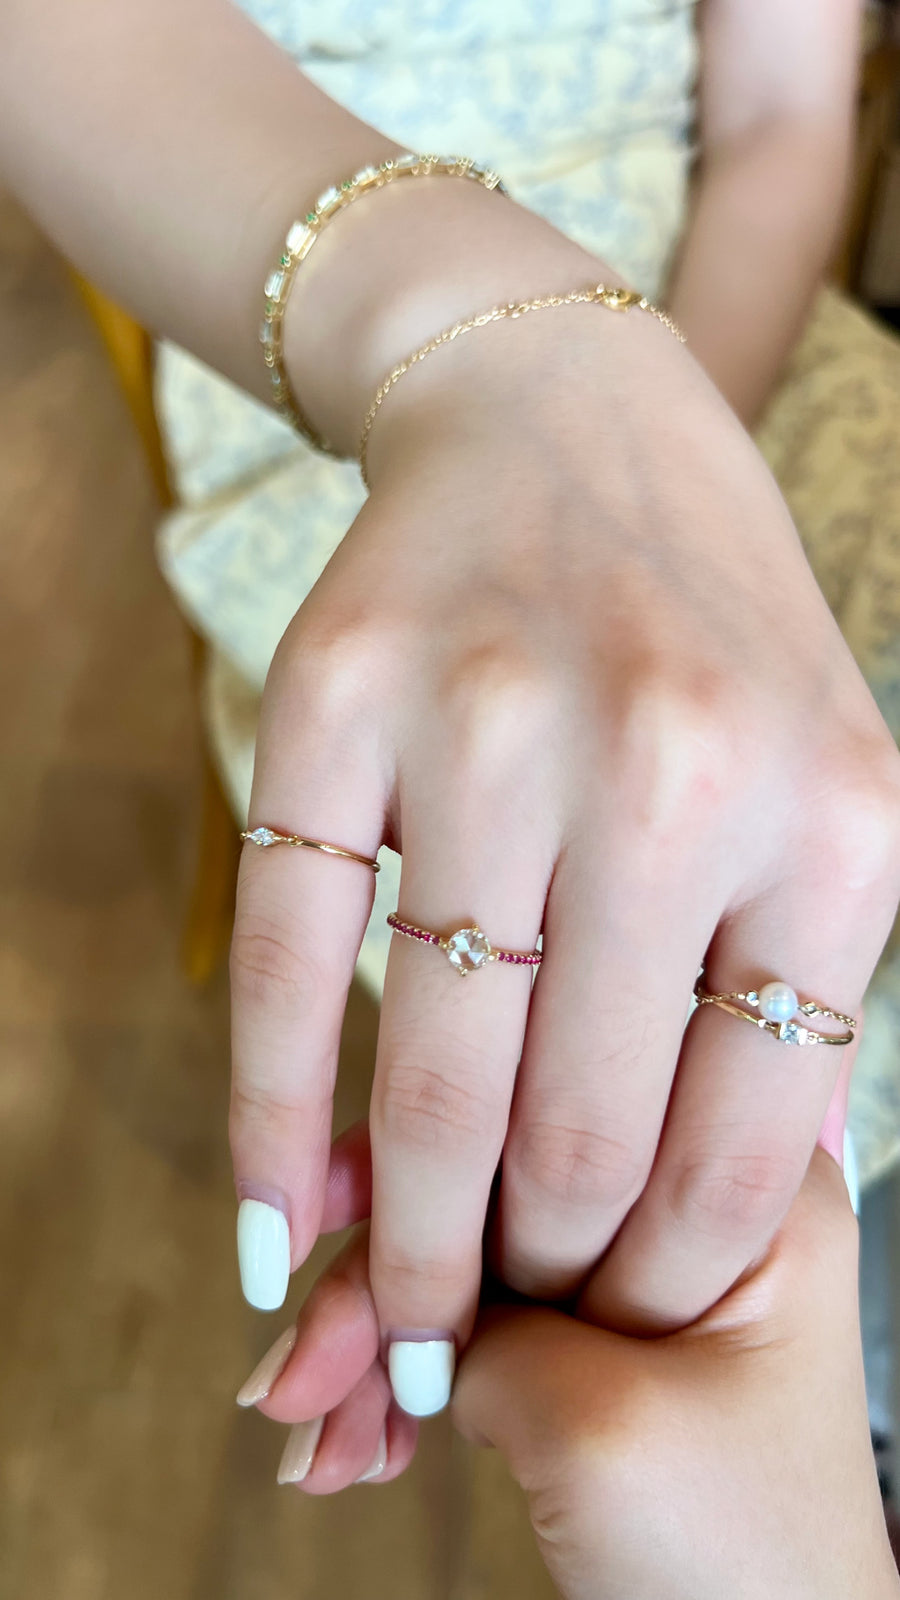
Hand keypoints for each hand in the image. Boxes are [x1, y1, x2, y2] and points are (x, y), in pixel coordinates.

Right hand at [229, 256, 899, 1412]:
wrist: (563, 425)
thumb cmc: (703, 642)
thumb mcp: (816, 793)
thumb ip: (781, 994)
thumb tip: (691, 1223)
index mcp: (835, 819)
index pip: (745, 1143)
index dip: (668, 1278)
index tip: (615, 1325)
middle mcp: (670, 771)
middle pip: (578, 1130)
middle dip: (536, 1275)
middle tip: (501, 1326)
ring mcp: (487, 726)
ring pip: (428, 1069)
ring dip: (408, 1237)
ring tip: (402, 1316)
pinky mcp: (333, 702)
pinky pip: (282, 963)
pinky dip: (268, 1116)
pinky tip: (276, 1216)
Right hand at [237, 1101, 896, 1598]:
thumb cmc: (749, 1572)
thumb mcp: (600, 1428)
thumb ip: (485, 1331)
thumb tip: (382, 1289)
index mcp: (744, 1189)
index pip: (546, 1119)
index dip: (415, 1173)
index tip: (316, 1224)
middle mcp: (689, 1209)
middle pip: (487, 1196)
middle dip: (378, 1292)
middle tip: (299, 1379)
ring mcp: (639, 1281)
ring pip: (464, 1265)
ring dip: (374, 1355)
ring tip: (319, 1447)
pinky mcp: (596, 1346)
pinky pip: (474, 1331)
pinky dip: (403, 1390)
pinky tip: (352, 1446)